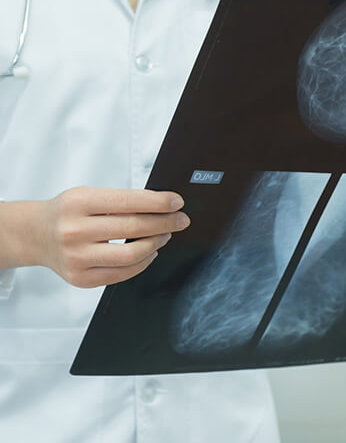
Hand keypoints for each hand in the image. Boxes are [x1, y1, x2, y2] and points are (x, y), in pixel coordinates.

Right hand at [33, 186, 189, 287]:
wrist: (35, 235)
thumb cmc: (68, 212)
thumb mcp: (87, 195)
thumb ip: (120, 200)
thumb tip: (162, 206)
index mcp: (79, 203)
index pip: (128, 202)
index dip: (158, 202)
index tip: (177, 202)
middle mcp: (75, 231)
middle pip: (133, 228)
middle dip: (165, 223)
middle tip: (181, 220)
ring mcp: (77, 258)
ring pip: (131, 254)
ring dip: (157, 243)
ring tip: (166, 234)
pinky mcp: (81, 279)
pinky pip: (122, 273)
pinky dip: (143, 262)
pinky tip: (150, 251)